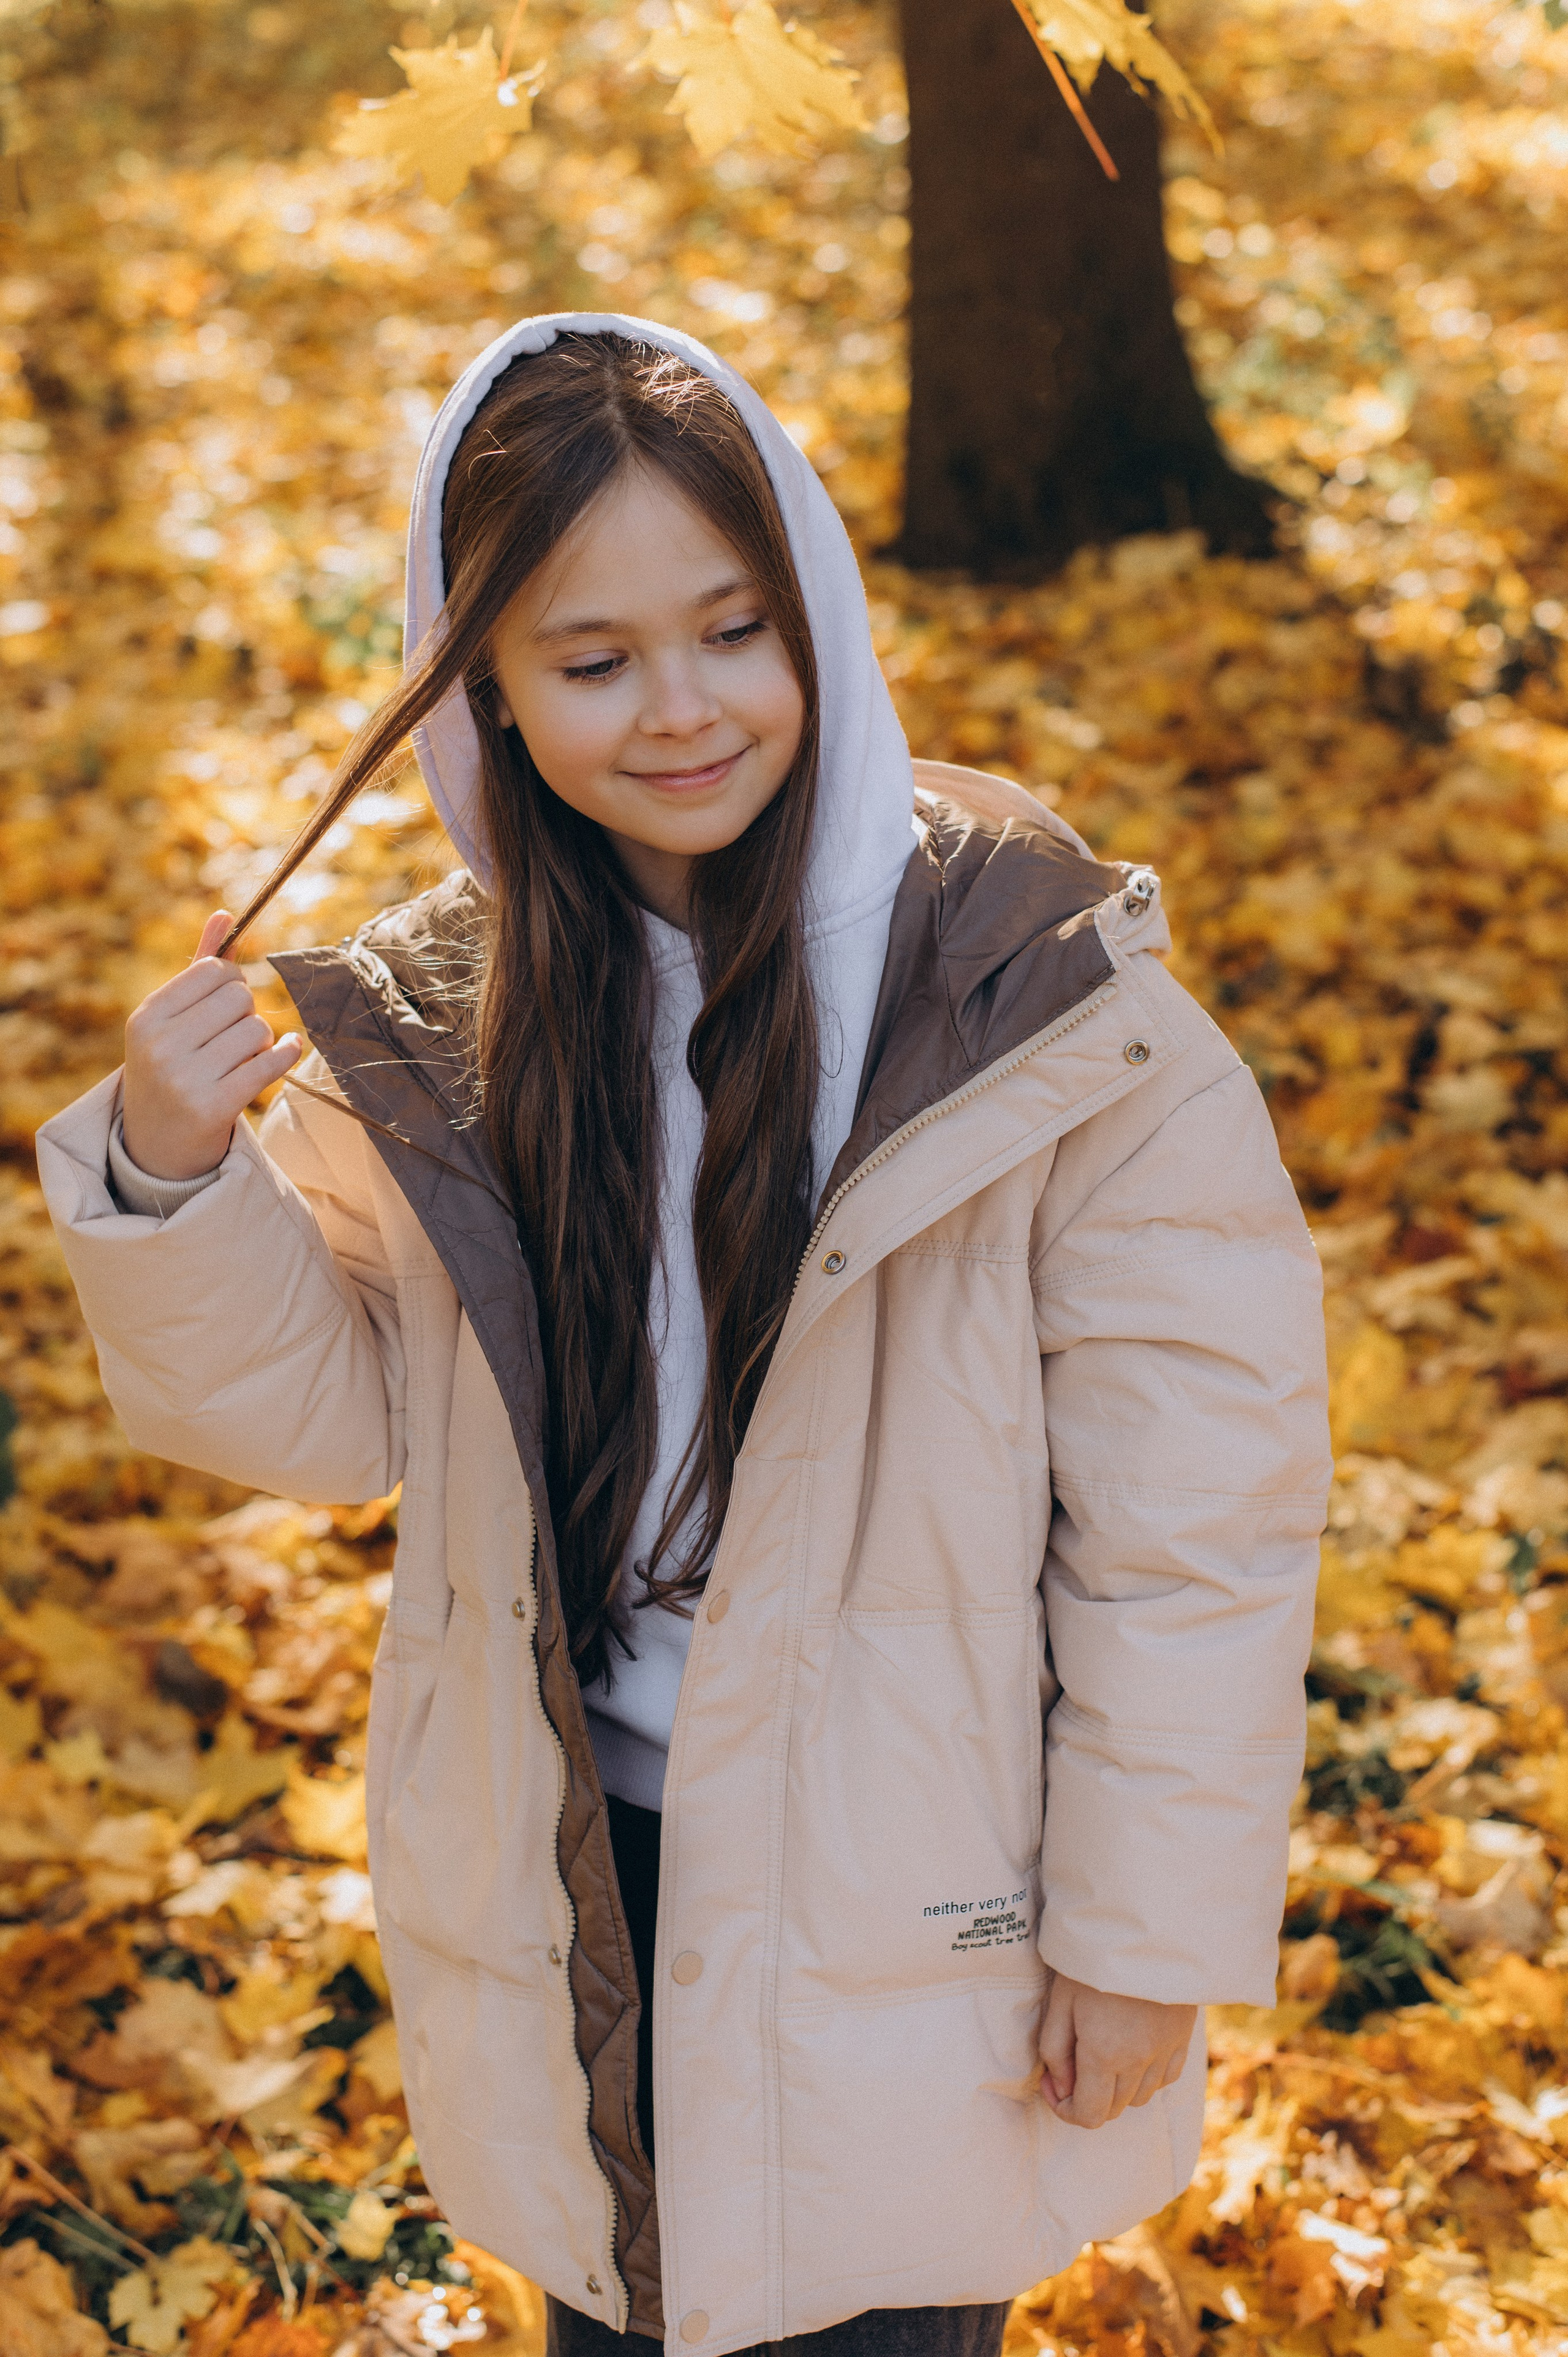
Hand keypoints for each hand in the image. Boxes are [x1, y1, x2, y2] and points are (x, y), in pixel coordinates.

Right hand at [121, 911, 301, 1180]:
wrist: (158, 1144)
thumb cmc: (172, 1067)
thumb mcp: (173, 1018)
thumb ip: (200, 966)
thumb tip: (227, 914)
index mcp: (147, 1016)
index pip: (213, 970)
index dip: (232, 981)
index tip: (228, 1002)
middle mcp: (160, 1045)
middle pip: (239, 998)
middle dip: (247, 1013)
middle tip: (234, 1036)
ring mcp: (185, 1078)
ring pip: (257, 1031)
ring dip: (262, 1042)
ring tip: (243, 1058)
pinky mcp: (214, 1106)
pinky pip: (270, 1064)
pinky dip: (288, 1054)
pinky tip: (289, 1051)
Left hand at [1037, 1970, 1194, 2129]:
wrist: (1144, 1928)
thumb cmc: (1093, 1959)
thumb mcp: (1060, 2000)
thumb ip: (1054, 2049)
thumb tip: (1060, 2087)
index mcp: (1104, 2055)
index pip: (1089, 2115)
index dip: (1065, 2110)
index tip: (1053, 2084)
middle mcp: (1138, 2062)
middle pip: (1113, 2109)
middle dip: (1087, 2098)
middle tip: (1070, 2064)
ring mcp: (1165, 2052)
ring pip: (1140, 2098)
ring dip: (1117, 2089)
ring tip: (1102, 2054)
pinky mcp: (1182, 2039)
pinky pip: (1165, 2078)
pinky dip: (1147, 2077)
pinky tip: (1134, 2053)